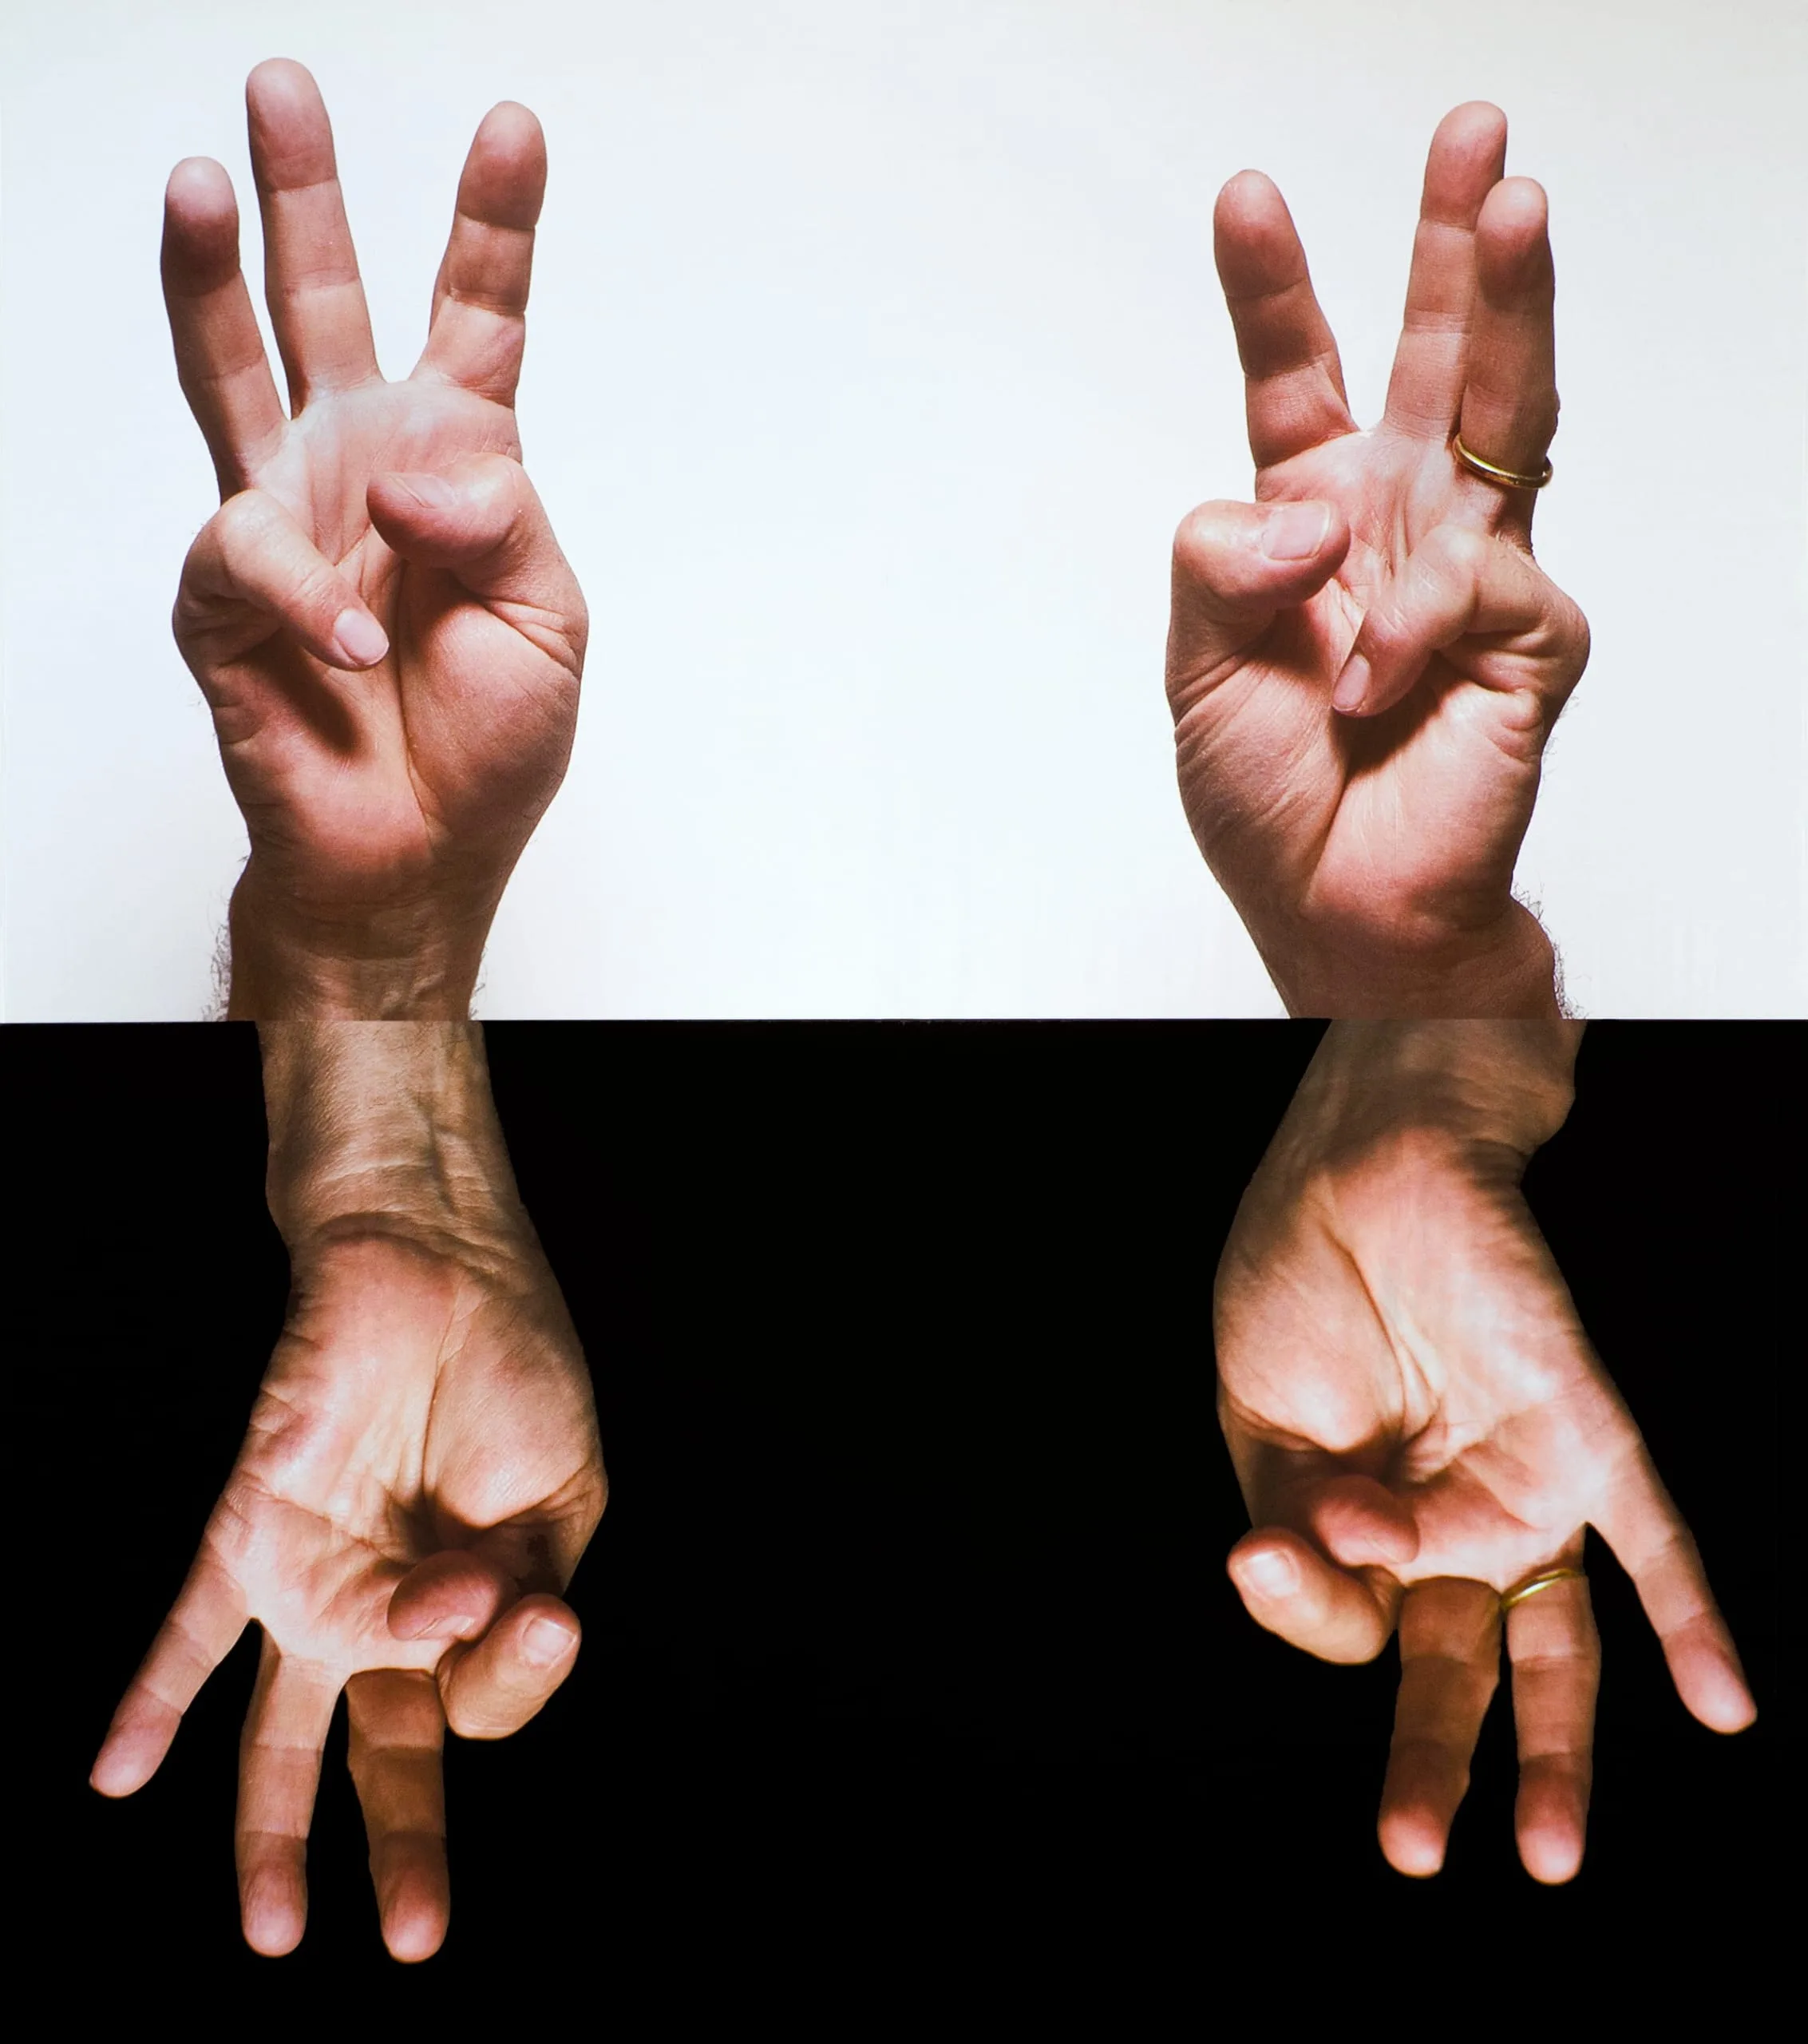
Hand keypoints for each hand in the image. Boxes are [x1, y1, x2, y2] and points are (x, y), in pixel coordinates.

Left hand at [89, 1227, 605, 1959]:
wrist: (438, 1251)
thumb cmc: (513, 1364)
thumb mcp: (560, 1490)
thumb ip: (523, 1589)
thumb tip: (482, 1645)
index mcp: (477, 1606)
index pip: (488, 1697)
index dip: (516, 1678)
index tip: (542, 1616)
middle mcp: (388, 1610)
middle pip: (387, 1752)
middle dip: (403, 1846)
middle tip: (418, 1939)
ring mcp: (315, 1576)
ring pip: (282, 1726)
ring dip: (272, 1825)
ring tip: (276, 1930)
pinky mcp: (253, 1526)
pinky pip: (192, 1623)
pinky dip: (156, 1694)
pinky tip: (118, 1772)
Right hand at [163, 60, 586, 1015]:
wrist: (417, 858)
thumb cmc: (487, 744)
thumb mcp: (549, 620)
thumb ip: (503, 517)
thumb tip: (410, 466)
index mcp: (454, 466)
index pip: (474, 323)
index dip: (489, 229)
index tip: (512, 130)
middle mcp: (357, 470)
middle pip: (321, 308)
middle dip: (303, 199)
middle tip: (280, 88)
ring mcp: (285, 524)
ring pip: (229, 375)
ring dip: (206, 280)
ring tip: (194, 183)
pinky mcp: (224, 598)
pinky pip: (247, 556)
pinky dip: (309, 600)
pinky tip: (354, 650)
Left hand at [1166, 105, 1588, 1015]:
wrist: (1340, 911)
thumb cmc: (1273, 802)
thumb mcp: (1197, 672)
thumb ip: (1220, 564)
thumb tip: (1300, 504)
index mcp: (1309, 521)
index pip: (1298, 382)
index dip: (1277, 293)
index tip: (1247, 199)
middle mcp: (1396, 527)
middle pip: (1433, 362)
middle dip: (1455, 248)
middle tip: (1473, 136)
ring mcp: (1472, 571)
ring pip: (1505, 415)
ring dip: (1512, 308)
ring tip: (1519, 204)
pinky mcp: (1531, 631)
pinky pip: (1476, 580)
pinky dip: (1406, 633)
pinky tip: (1370, 689)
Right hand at [1213, 1024, 1753, 1881]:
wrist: (1365, 1150)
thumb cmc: (1298, 1274)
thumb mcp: (1259, 1416)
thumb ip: (1294, 1524)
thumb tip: (1304, 1588)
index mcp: (1362, 1528)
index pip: (1349, 1620)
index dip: (1306, 1606)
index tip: (1265, 1549)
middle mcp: (1449, 1522)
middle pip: (1454, 1668)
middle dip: (1431, 1764)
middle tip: (1411, 1850)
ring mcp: (1521, 1482)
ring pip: (1556, 1638)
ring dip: (1559, 1747)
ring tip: (1548, 1854)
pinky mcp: (1584, 1428)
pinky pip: (1649, 1534)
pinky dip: (1688, 1616)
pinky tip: (1725, 1703)